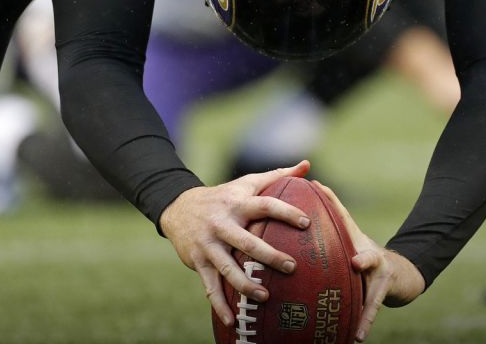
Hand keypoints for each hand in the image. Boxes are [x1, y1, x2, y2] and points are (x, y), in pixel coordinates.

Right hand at [159, 160, 312, 326]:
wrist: (178, 207)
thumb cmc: (224, 196)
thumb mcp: (246, 183)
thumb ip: (278, 175)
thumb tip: (307, 163)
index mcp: (238, 203)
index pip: (265, 205)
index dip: (285, 212)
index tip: (306, 223)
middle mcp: (223, 224)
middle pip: (247, 241)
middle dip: (269, 255)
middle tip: (292, 267)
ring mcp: (209, 244)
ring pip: (228, 267)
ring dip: (245, 284)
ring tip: (265, 297)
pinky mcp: (198, 262)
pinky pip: (209, 286)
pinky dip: (219, 305)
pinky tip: (231, 321)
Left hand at [314, 182, 424, 340]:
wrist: (401, 271)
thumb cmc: (365, 255)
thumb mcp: (349, 238)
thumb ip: (330, 223)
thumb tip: (308, 191)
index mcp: (356, 238)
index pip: (343, 214)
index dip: (332, 198)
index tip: (319, 186)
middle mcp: (371, 253)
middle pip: (370, 256)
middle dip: (366, 260)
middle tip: (357, 263)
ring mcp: (381, 273)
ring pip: (375, 290)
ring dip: (367, 303)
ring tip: (358, 317)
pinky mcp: (384, 291)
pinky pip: (372, 309)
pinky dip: (364, 323)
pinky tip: (356, 337)